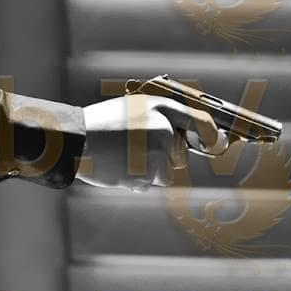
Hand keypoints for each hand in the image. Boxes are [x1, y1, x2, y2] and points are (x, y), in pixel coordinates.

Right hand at [76, 94, 224, 188]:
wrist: (77, 140)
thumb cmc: (99, 126)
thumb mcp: (130, 110)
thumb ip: (157, 119)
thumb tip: (177, 139)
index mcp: (159, 107)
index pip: (199, 119)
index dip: (210, 133)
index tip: (214, 142)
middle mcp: (163, 127)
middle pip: (180, 155)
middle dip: (164, 159)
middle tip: (136, 150)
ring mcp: (157, 150)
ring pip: (165, 173)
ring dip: (148, 172)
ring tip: (123, 157)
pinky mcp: (148, 171)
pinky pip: (148, 183)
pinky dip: (135, 181)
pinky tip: (118, 167)